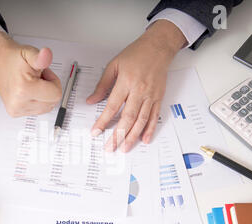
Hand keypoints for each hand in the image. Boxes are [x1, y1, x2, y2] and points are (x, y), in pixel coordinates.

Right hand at [0, 32, 61, 116]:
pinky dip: (38, 101)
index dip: (54, 81)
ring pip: (46, 108)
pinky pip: (38, 111)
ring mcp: (16, 110)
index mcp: (23, 89)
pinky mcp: (15, 113)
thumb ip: (41, 57)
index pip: (56, 95)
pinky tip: (30, 91)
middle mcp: (19, 103)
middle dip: (49, 89)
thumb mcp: (30, 53)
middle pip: (52, 102)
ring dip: (44, 95)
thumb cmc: (14, 59)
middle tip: (38, 78)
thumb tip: (47, 54)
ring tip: (33, 83)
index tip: (44, 74)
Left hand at [87, 20, 186, 151]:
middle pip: (127, 118)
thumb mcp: (114, 65)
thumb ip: (103, 85)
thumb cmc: (136, 54)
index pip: (112, 106)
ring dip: (132, 136)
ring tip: (124, 148)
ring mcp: (151, 95)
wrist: (158, 47)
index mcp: (126, 82)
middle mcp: (139, 90)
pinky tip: (144, 139)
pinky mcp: (159, 98)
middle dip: (118, 135)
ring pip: (141, 120)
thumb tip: (92, 100)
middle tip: (110, 147)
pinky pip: (154, 116)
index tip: (96, 132)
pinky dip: (150, 129)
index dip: (103, 121)